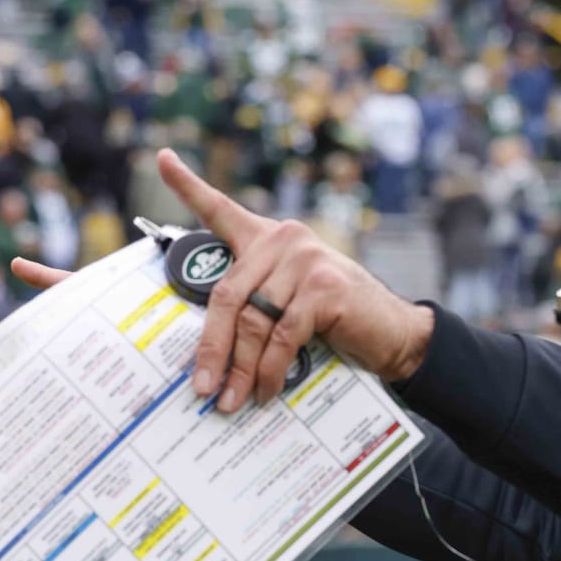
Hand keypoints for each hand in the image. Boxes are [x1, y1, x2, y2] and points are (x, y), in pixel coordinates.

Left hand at [11, 149, 435, 412]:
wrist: (397, 334)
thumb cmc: (340, 322)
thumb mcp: (293, 302)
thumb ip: (258, 302)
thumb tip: (212, 348)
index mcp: (271, 238)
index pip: (223, 210)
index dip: (190, 186)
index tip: (163, 159)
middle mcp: (286, 240)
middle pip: (228, 295)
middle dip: (212, 348)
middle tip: (202, 387)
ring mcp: (306, 261)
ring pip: (253, 321)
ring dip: (239, 369)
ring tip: (231, 401)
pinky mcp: (324, 289)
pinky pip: (281, 336)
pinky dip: (270, 370)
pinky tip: (266, 391)